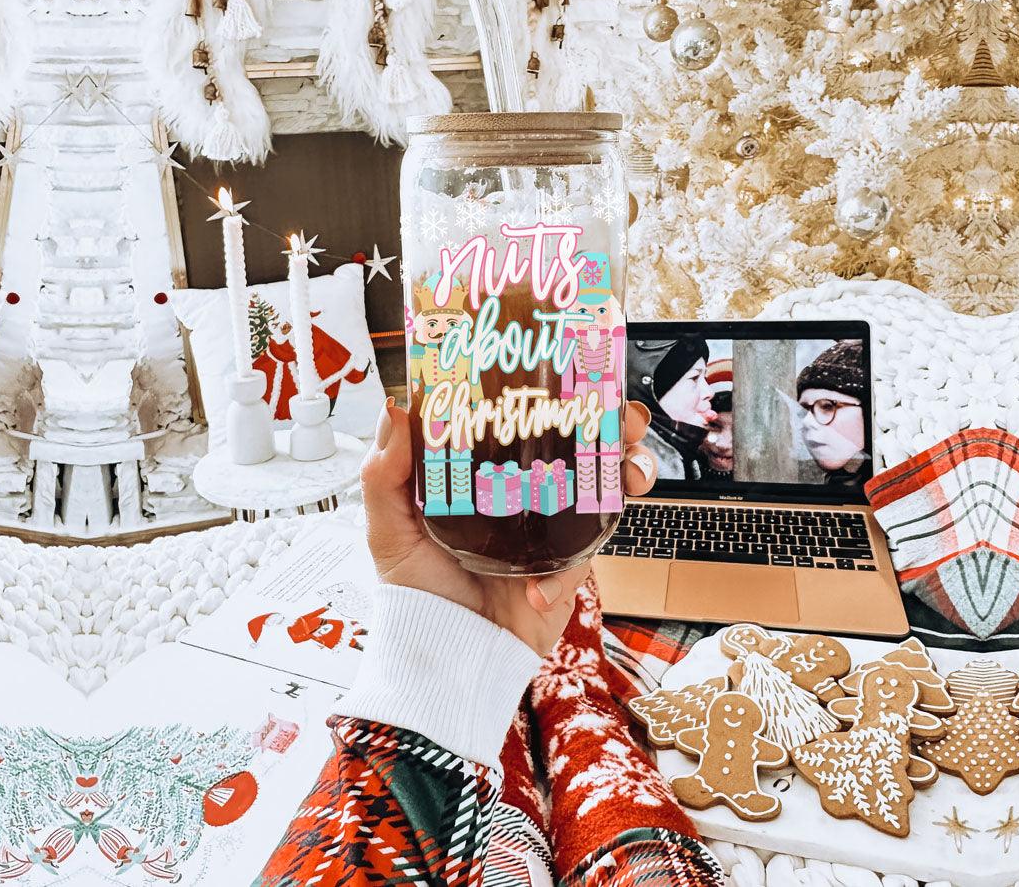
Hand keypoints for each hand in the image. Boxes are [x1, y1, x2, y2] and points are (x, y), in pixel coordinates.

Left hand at [360, 398, 657, 656]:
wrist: (448, 655)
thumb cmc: (418, 590)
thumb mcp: (389, 528)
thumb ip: (385, 472)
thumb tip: (394, 408)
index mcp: (491, 467)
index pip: (528, 414)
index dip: (554, 387)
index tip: (568, 363)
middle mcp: (531, 486)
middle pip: (587, 436)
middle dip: (615, 416)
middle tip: (619, 411)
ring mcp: (557, 521)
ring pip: (612, 478)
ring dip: (633, 465)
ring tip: (628, 472)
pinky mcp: (573, 561)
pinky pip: (593, 547)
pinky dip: (570, 567)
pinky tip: (539, 589)